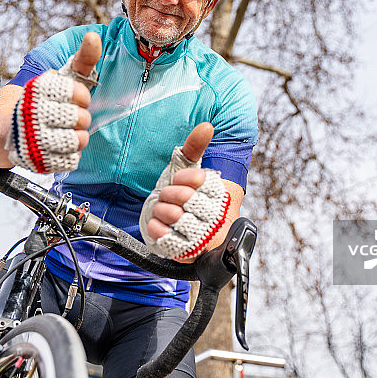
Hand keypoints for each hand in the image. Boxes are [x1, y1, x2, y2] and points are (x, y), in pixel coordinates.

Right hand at [6, 32, 100, 172]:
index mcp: (39, 89)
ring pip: (77, 141)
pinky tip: (60, 146)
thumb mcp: (62, 77)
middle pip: (81, 119)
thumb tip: (93, 37)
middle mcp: (32, 112)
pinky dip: (70, 155)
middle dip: (81, 118)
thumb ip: (83, 58)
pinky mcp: (35, 161)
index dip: (81, 97)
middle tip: (70, 117)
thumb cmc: (47, 100)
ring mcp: (33, 139)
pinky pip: (69, 161)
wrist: (9, 129)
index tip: (74, 98)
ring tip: (68, 132)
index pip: (79, 93)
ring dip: (78, 137)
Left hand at [147, 123, 212, 241]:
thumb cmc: (183, 195)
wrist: (175, 226)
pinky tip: (159, 224)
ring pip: (174, 216)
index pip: (198, 180)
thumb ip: (195, 146)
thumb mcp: (188, 168)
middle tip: (167, 196)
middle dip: (169, 194)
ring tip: (164, 210)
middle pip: (185, 198)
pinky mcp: (188, 251)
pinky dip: (156, 227)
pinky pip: (165, 237)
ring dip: (161, 210)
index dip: (181, 178)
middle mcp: (215, 216)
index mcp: (219, 194)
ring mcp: (202, 235)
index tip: (177, 180)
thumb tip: (206, 126)